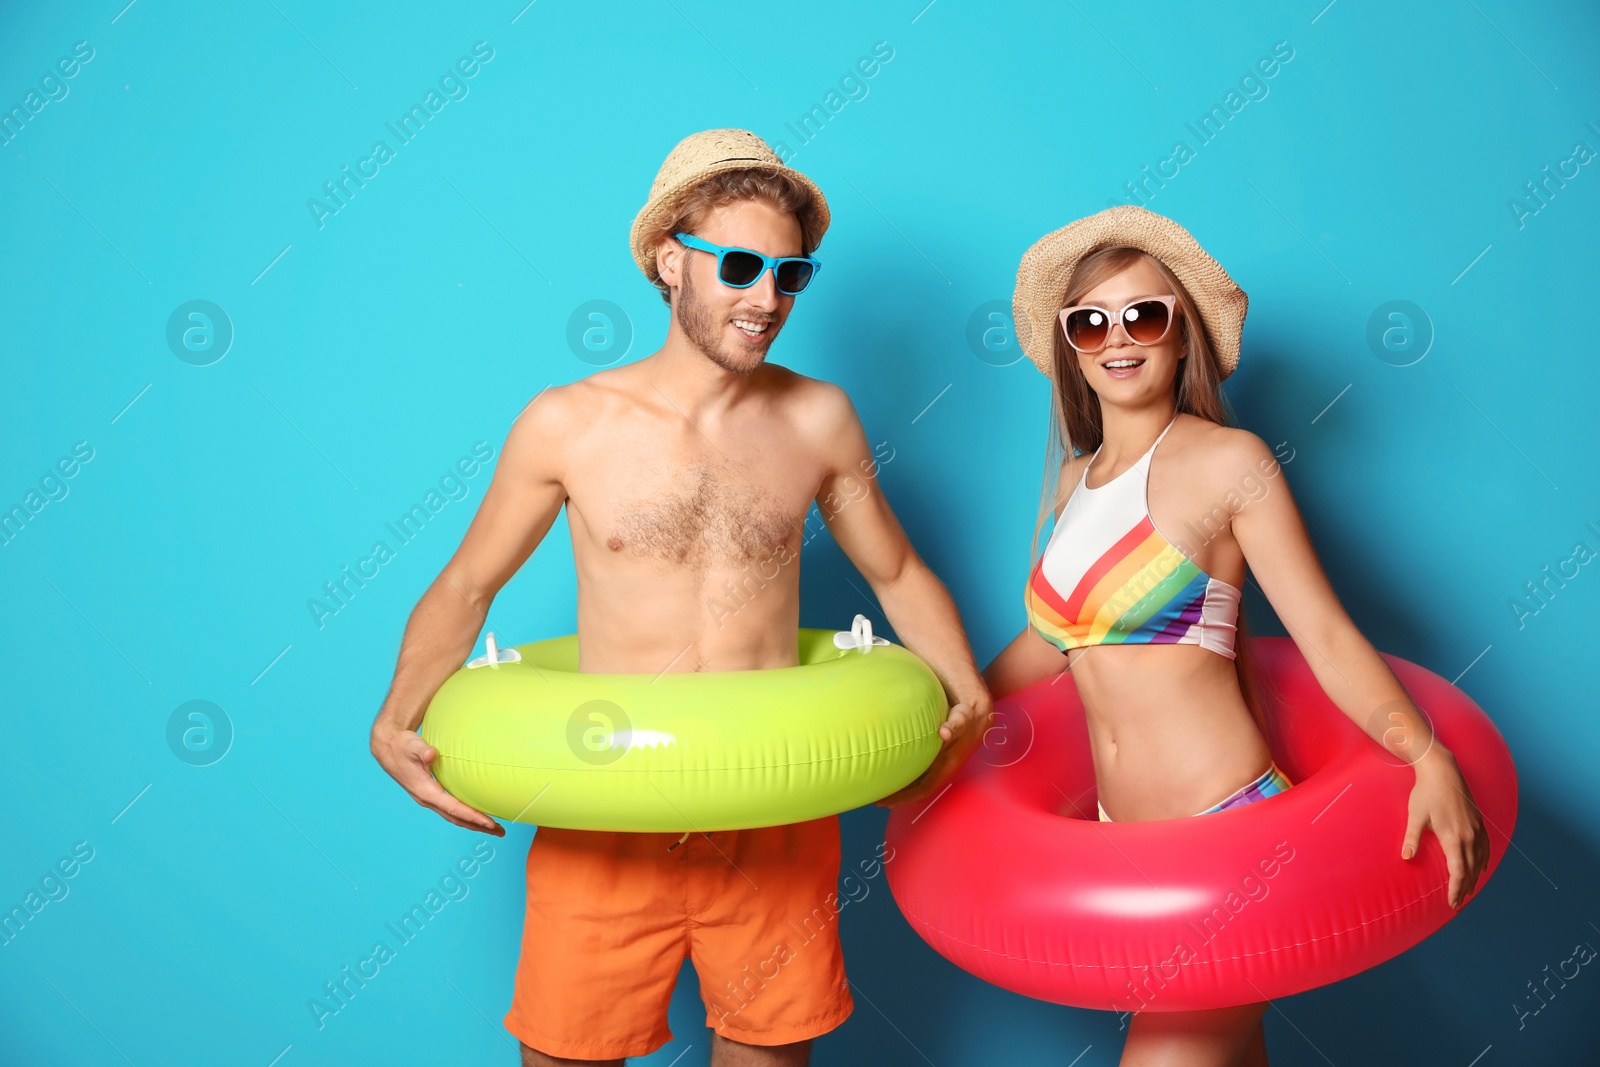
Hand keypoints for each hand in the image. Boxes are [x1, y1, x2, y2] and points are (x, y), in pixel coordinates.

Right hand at [371, 720, 504, 836]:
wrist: (388, 748)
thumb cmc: (402, 746)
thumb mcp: (412, 746)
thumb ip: (423, 750)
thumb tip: (432, 753)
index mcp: (425, 791)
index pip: (453, 808)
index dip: (472, 816)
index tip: (490, 822)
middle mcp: (427, 799)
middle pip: (456, 819)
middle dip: (478, 827)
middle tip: (500, 832)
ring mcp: (429, 799)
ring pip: (454, 817)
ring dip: (474, 824)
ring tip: (495, 828)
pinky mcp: (431, 795)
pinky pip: (451, 810)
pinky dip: (466, 816)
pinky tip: (477, 815)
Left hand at [877, 694, 993, 807]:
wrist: (978, 713)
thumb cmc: (967, 716)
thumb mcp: (962, 718)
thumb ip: (954, 726)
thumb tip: (944, 733)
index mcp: (947, 764)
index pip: (924, 788)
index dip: (906, 797)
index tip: (887, 802)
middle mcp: (942, 768)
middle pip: (918, 790)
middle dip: (900, 797)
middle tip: (878, 800)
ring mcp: (939, 764)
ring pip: (918, 783)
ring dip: (902, 789)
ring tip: (882, 791)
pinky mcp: (935, 757)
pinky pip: (919, 772)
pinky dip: (906, 776)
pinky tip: (894, 773)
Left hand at [1401, 747, 1486, 907]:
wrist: (1442, 771)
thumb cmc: (1425, 793)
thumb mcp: (1416, 817)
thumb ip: (1412, 839)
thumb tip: (1406, 858)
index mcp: (1454, 838)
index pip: (1459, 872)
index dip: (1456, 889)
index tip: (1452, 902)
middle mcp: (1469, 836)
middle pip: (1471, 870)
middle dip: (1464, 888)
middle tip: (1457, 902)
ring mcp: (1477, 829)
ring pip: (1480, 860)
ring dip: (1475, 877)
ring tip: (1468, 890)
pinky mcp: (1479, 822)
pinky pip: (1486, 847)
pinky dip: (1484, 860)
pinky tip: (1481, 867)